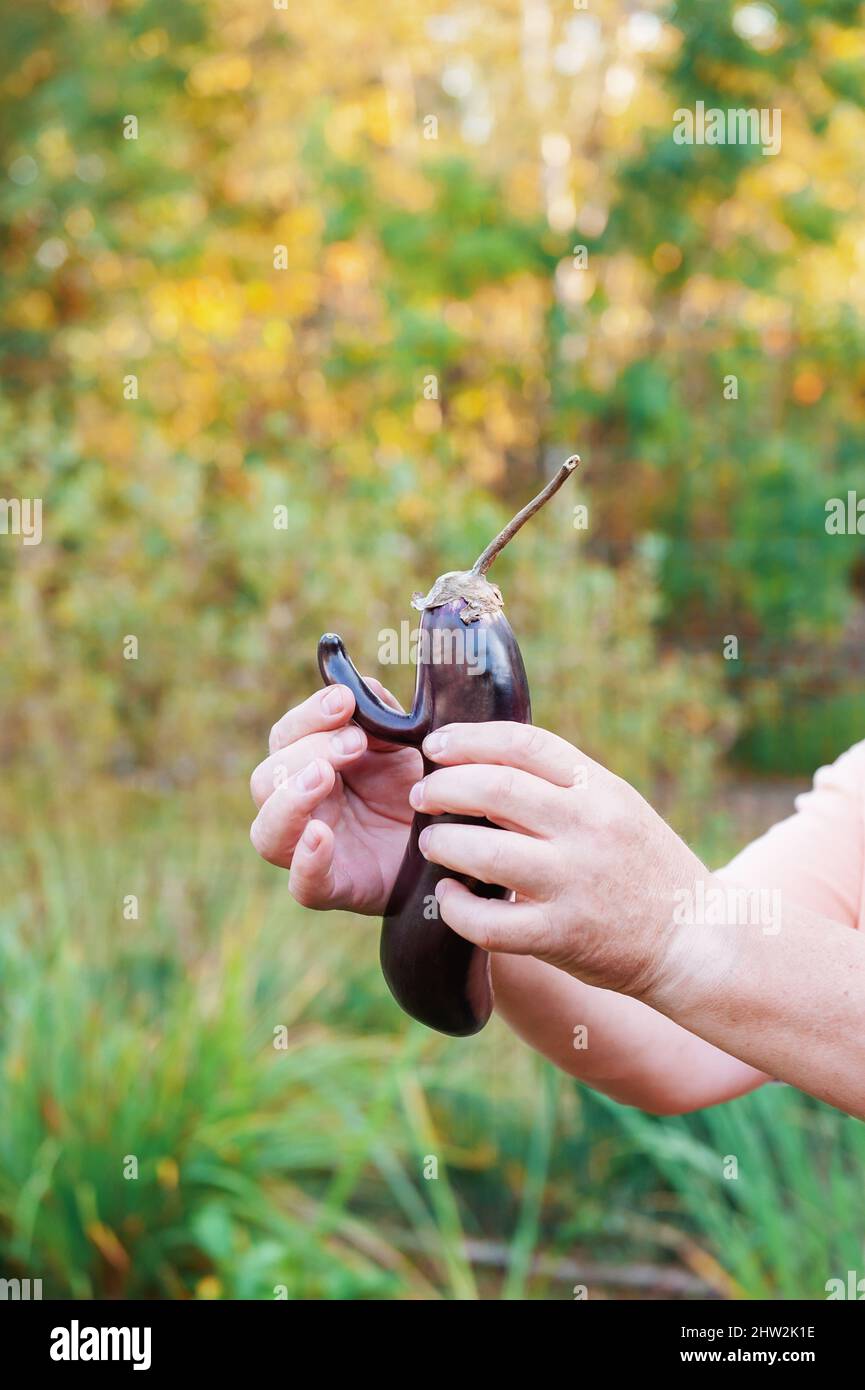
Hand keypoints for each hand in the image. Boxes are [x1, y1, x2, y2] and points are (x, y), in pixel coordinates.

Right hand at [249, 681, 420, 913]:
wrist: (452, 845)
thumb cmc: (417, 791)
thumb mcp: (405, 744)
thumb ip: (380, 715)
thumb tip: (359, 685)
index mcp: (309, 766)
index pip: (285, 737)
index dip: (308, 715)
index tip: (344, 701)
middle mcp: (299, 808)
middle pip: (266, 779)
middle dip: (307, 753)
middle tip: (354, 742)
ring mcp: (309, 851)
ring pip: (267, 832)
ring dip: (290, 799)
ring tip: (324, 776)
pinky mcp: (332, 888)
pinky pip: (302, 884)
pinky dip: (306, 861)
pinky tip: (321, 836)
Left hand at [409, 721, 705, 999]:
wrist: (695, 939)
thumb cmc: (645, 867)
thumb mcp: (617, 808)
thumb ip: (562, 786)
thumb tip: (485, 764)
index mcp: (601, 790)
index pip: (525, 743)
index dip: (470, 738)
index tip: (436, 746)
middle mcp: (589, 829)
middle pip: (496, 789)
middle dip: (444, 787)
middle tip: (422, 795)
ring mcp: (574, 883)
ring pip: (485, 852)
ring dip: (443, 843)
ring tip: (431, 843)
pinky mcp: (561, 936)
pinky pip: (489, 922)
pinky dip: (456, 908)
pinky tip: (449, 897)